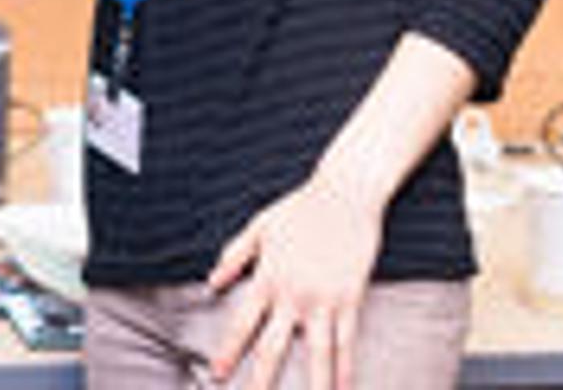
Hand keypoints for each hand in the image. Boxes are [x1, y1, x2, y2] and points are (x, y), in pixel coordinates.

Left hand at [207, 175, 384, 389]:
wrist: (346, 192)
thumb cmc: (302, 206)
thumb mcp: (260, 227)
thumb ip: (235, 255)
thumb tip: (212, 280)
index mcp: (268, 279)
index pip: (242, 325)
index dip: (229, 352)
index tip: (218, 375)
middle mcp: (293, 296)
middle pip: (273, 348)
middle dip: (262, 381)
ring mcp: (324, 300)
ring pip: (316, 353)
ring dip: (313, 384)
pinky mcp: (350, 298)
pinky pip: (348, 340)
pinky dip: (346, 367)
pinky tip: (345, 387)